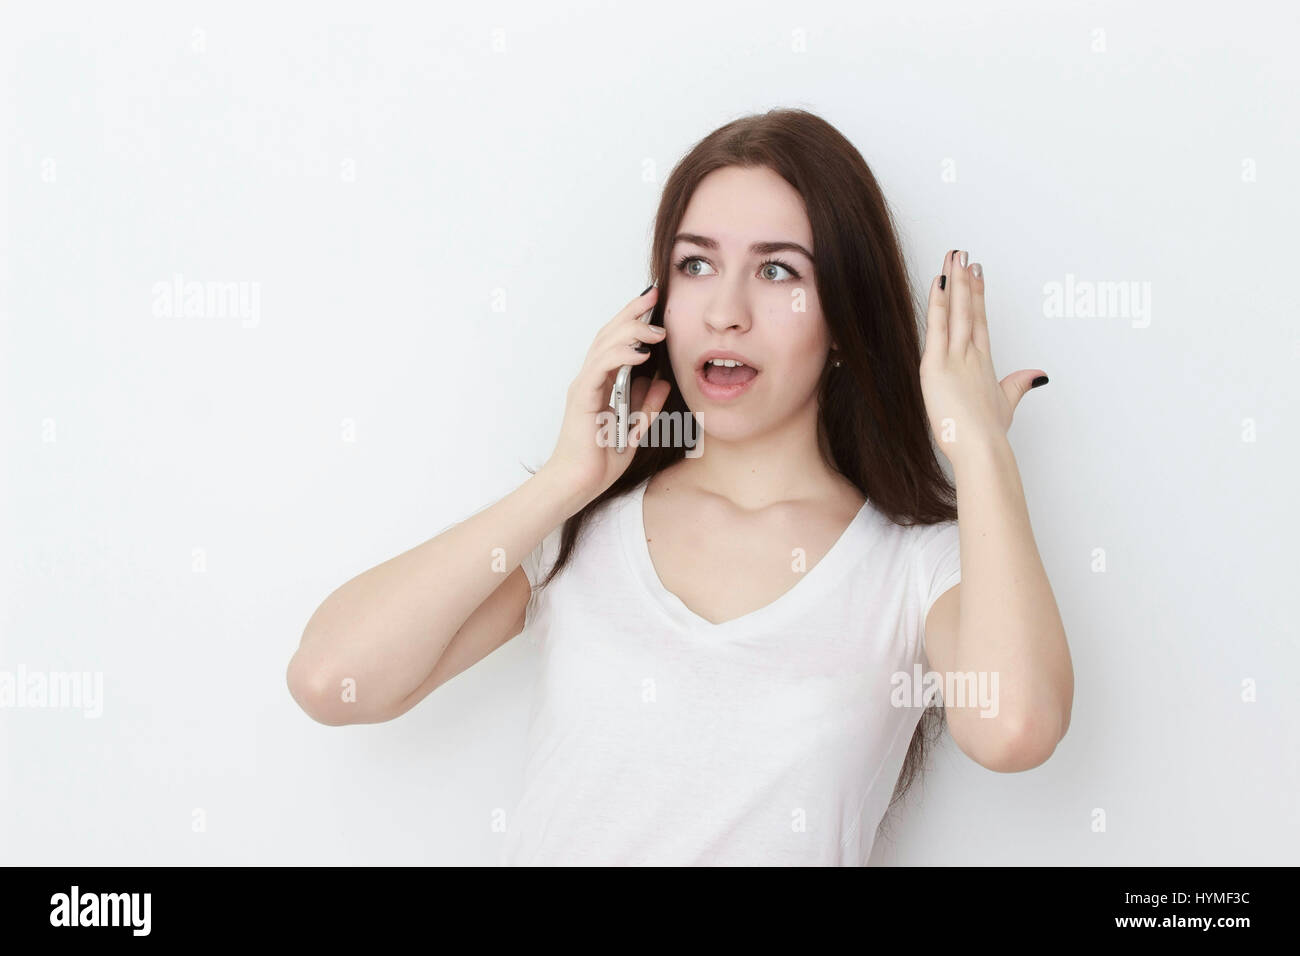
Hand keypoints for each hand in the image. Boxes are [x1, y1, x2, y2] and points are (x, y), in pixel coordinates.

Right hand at [539, 285, 672, 508]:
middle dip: (632, 312)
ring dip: (632, 332)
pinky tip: (640, 352)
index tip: (654, 303)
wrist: (579, 483)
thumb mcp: (636, 428)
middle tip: (654, 295)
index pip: (616, 341)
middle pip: (609, 333)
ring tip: (656, 328)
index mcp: (601, 383)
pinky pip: (601, 368)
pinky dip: (620, 356)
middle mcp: (590, 379)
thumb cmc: (600, 460)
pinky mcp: (584, 398)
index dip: (633, 319)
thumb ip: (647, 405)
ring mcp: (585, 386)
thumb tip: (661, 382)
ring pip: (605, 345)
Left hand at [920, 250, 1047, 467]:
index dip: (977, 296)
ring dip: (954, 282)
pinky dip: (937, 304)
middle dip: (965, 280)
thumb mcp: (1006, 404)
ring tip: (953, 257)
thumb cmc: (989, 433)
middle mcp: (970, 355)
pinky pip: (936, 327)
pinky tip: (937, 283)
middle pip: (968, 309)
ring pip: (955, 311)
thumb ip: (1018, 385)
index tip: (976, 275)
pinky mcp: (936, 365)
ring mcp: (954, 358)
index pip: (979, 321)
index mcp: (983, 363)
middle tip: (963, 255)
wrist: (982, 447)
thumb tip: (1038, 376)